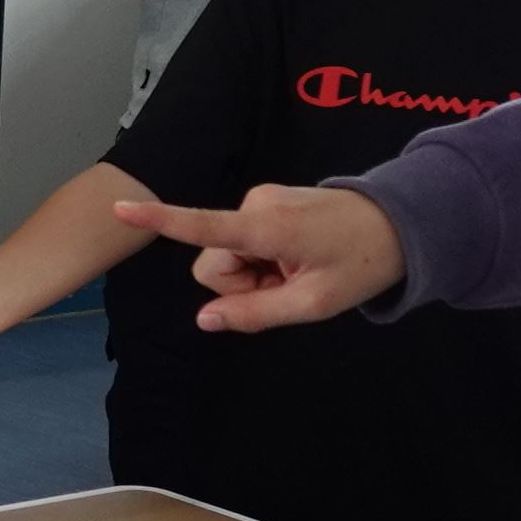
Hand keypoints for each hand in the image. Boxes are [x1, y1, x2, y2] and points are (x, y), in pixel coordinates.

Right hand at [110, 183, 402, 334]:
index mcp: (268, 228)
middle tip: (288, 287)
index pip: (203, 226)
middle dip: (240, 284)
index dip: (159, 221)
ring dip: (254, 273)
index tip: (120, 206)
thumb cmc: (361, 264)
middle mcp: (256, 205)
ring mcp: (261, 200)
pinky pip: (243, 241)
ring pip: (226, 254)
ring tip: (296, 271)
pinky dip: (262, 258)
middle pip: (213, 262)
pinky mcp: (266, 201)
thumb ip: (254, 314)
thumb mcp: (313, 304)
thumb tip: (204, 320)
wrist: (400, 222)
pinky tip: (297, 257)